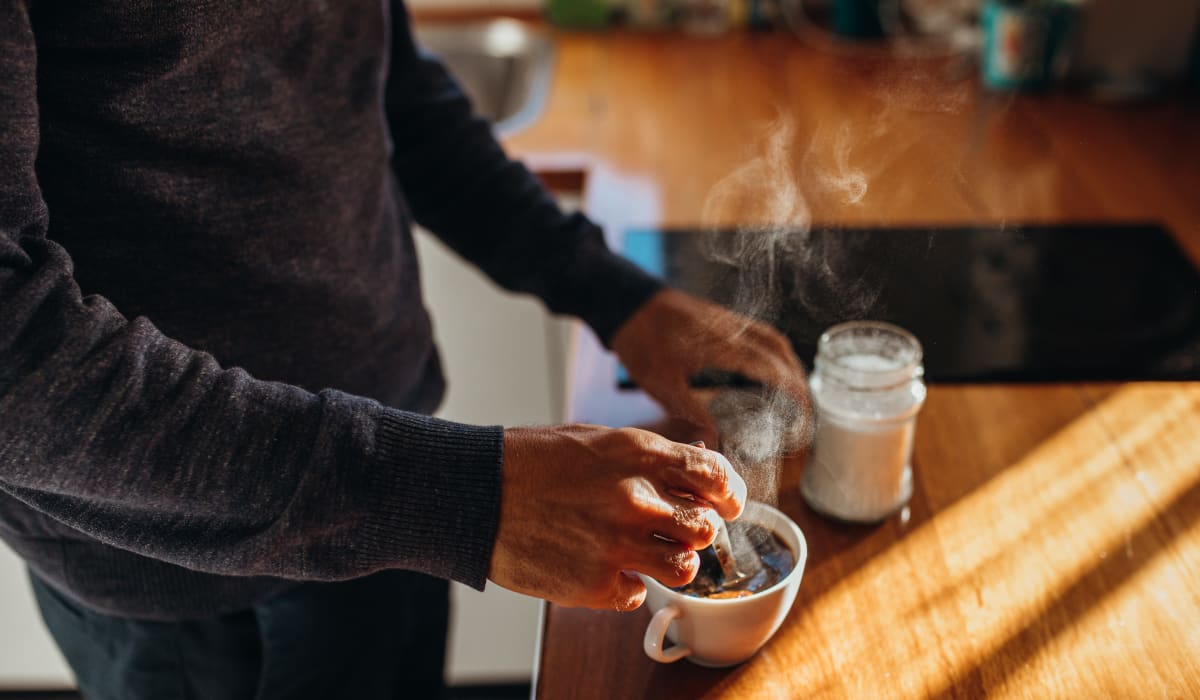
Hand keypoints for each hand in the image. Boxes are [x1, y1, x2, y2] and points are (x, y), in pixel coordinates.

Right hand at [489, 425, 745, 610]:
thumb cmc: (530, 462)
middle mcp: (635, 498)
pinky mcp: (595, 583)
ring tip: (649, 555)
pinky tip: (606, 569)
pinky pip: (639, 594)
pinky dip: (629, 586)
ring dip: (673, 562)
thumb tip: (695, 463)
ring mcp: (616, 544)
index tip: (727, 503)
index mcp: (638, 454)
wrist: (474, 493)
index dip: (729, 493)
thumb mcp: (595, 439)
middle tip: (680, 531)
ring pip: (685, 567)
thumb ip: (647, 455)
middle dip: (698, 530)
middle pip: (705, 527)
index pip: (714, 475)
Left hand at [611, 289, 809, 443]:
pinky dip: (772, 350)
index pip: (770, 365)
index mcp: (721, 345)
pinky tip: (768, 368)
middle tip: (804, 407)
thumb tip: (716, 440)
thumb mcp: (661, 385)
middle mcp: (731, 329)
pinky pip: (758, 332)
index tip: (804, 409)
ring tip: (794, 390)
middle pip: (779, 349)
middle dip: (797, 377)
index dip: (792, 388)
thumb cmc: (640, 342)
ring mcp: (727, 320)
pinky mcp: (720, 317)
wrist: (625, 302)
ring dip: (788, 362)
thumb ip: (692, 411)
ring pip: (771, 337)